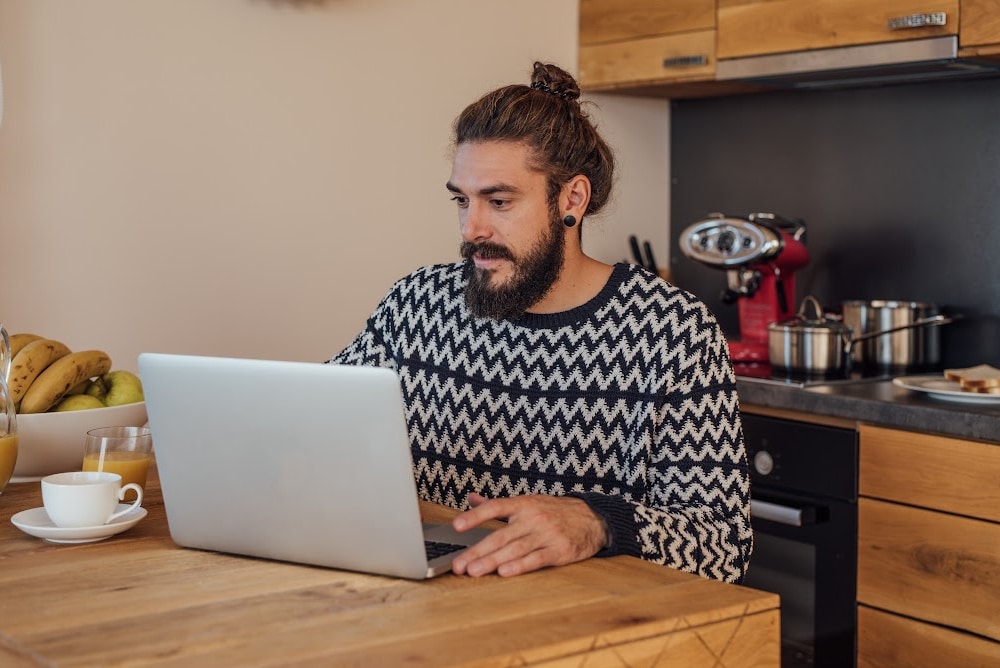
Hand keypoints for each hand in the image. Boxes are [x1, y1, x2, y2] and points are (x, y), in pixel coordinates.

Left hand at [449, 493, 608, 577]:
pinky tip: (505, 572)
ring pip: (515, 549)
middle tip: (459, 564)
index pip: (495, 507)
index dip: (474, 516)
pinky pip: (536, 559)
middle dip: (477, 551)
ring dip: (492, 561)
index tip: (456, 526)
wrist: (593, 518)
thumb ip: (498, 505)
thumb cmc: (555, 512)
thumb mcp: (528, 502)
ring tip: (474, 571)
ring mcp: (546, 534)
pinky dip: (520, 566)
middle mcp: (533, 518)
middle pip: (501, 536)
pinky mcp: (559, 551)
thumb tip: (471, 499)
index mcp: (524, 504)